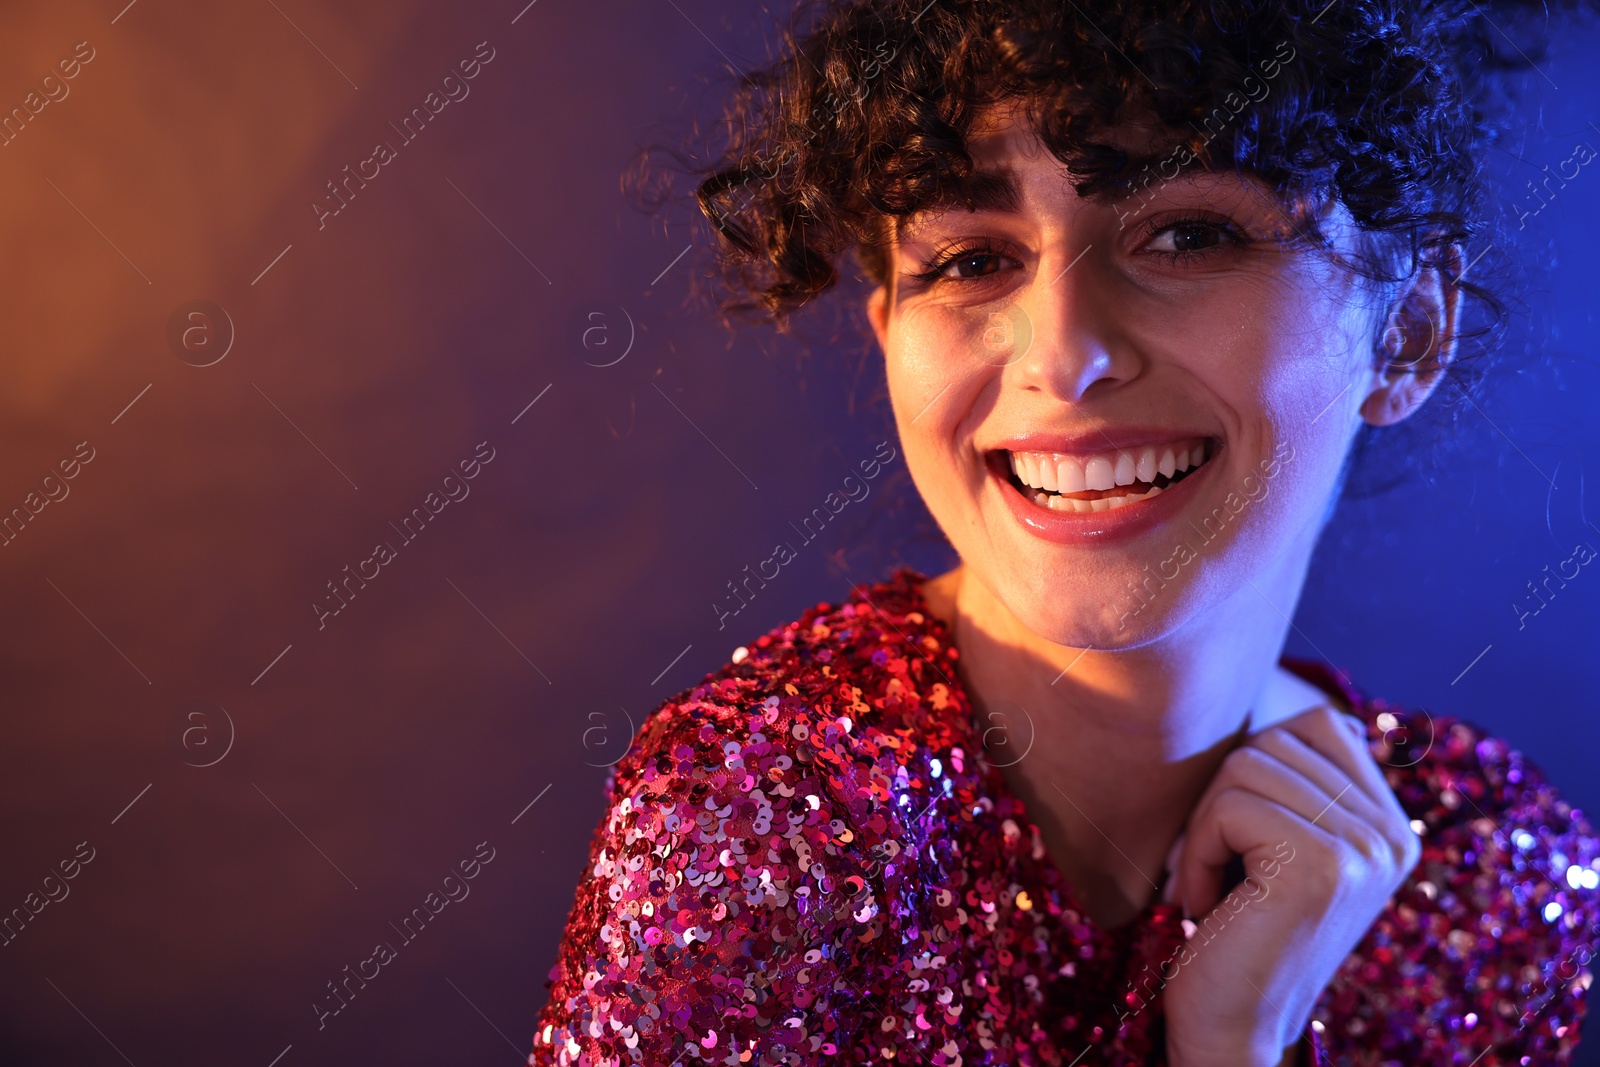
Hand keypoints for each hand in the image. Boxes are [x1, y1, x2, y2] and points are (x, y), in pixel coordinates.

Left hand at [1158, 706, 1421, 1066]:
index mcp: (1391, 825)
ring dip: (1203, 830)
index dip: (1254, 769)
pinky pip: (1227, 807)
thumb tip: (1296, 699)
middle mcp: (1392, 834)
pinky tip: (1208, 906)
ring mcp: (1364, 848)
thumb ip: (1295, 780)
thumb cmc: (1236, 928)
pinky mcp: (1321, 865)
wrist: (1233, 1025)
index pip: (1318, 724)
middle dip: (1220, 801)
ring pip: (1245, 768)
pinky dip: (1196, 854)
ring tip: (1214, 889)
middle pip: (1273, 742)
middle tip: (1218, 870)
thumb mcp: (1278, 844)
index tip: (1243, 838)